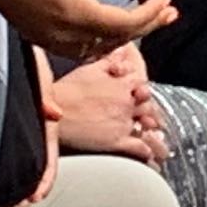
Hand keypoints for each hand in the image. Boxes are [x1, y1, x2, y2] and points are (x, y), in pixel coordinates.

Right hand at [0, 0, 172, 55]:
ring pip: (100, 49)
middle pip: (116, 40)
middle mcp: (64, 35)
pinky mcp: (43, 39)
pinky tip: (115, 24)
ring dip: (127, 35)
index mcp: (75, 13)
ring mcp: (52, 41)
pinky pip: (82, 49)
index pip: (124, 25)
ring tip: (151, 18)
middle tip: (170, 12)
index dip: (151, 16)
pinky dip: (105, 39)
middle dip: (146, 26)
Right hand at [44, 45, 167, 161]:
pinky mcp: (116, 141)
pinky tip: (150, 155)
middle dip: (145, 110)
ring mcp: (123, 122)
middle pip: (147, 105)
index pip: (143, 84)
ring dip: (150, 130)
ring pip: (146, 126)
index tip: (139, 95)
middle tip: (144, 116)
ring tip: (155, 137)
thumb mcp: (89, 68)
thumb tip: (124, 52)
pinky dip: (148, 151)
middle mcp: (127, 103)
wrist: (51, 113)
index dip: (141, 90)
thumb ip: (110, 60)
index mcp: (122, 84)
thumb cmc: (66, 90)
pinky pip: (139, 147)